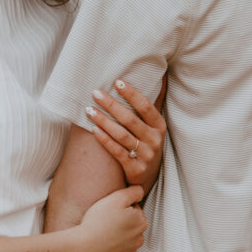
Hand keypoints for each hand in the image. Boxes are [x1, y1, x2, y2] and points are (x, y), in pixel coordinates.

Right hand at [78, 186, 146, 251]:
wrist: (85, 248)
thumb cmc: (99, 221)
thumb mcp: (117, 198)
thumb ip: (134, 191)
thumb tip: (140, 191)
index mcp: (141, 222)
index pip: (133, 208)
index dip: (120, 207)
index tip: (109, 210)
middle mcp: (139, 239)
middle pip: (130, 224)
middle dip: (120, 221)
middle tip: (104, 220)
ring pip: (124, 239)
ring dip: (116, 235)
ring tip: (102, 232)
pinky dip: (111, 249)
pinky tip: (101, 244)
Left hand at [86, 76, 166, 192]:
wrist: (146, 177)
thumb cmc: (147, 142)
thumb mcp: (154, 125)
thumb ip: (156, 101)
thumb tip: (162, 74)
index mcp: (160, 126)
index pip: (146, 106)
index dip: (132, 94)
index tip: (117, 81)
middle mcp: (155, 140)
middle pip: (130, 119)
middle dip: (112, 105)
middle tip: (96, 93)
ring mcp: (146, 155)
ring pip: (121, 135)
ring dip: (103, 121)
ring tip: (89, 109)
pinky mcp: (134, 168)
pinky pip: (116, 151)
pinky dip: (104, 139)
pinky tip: (93, 129)